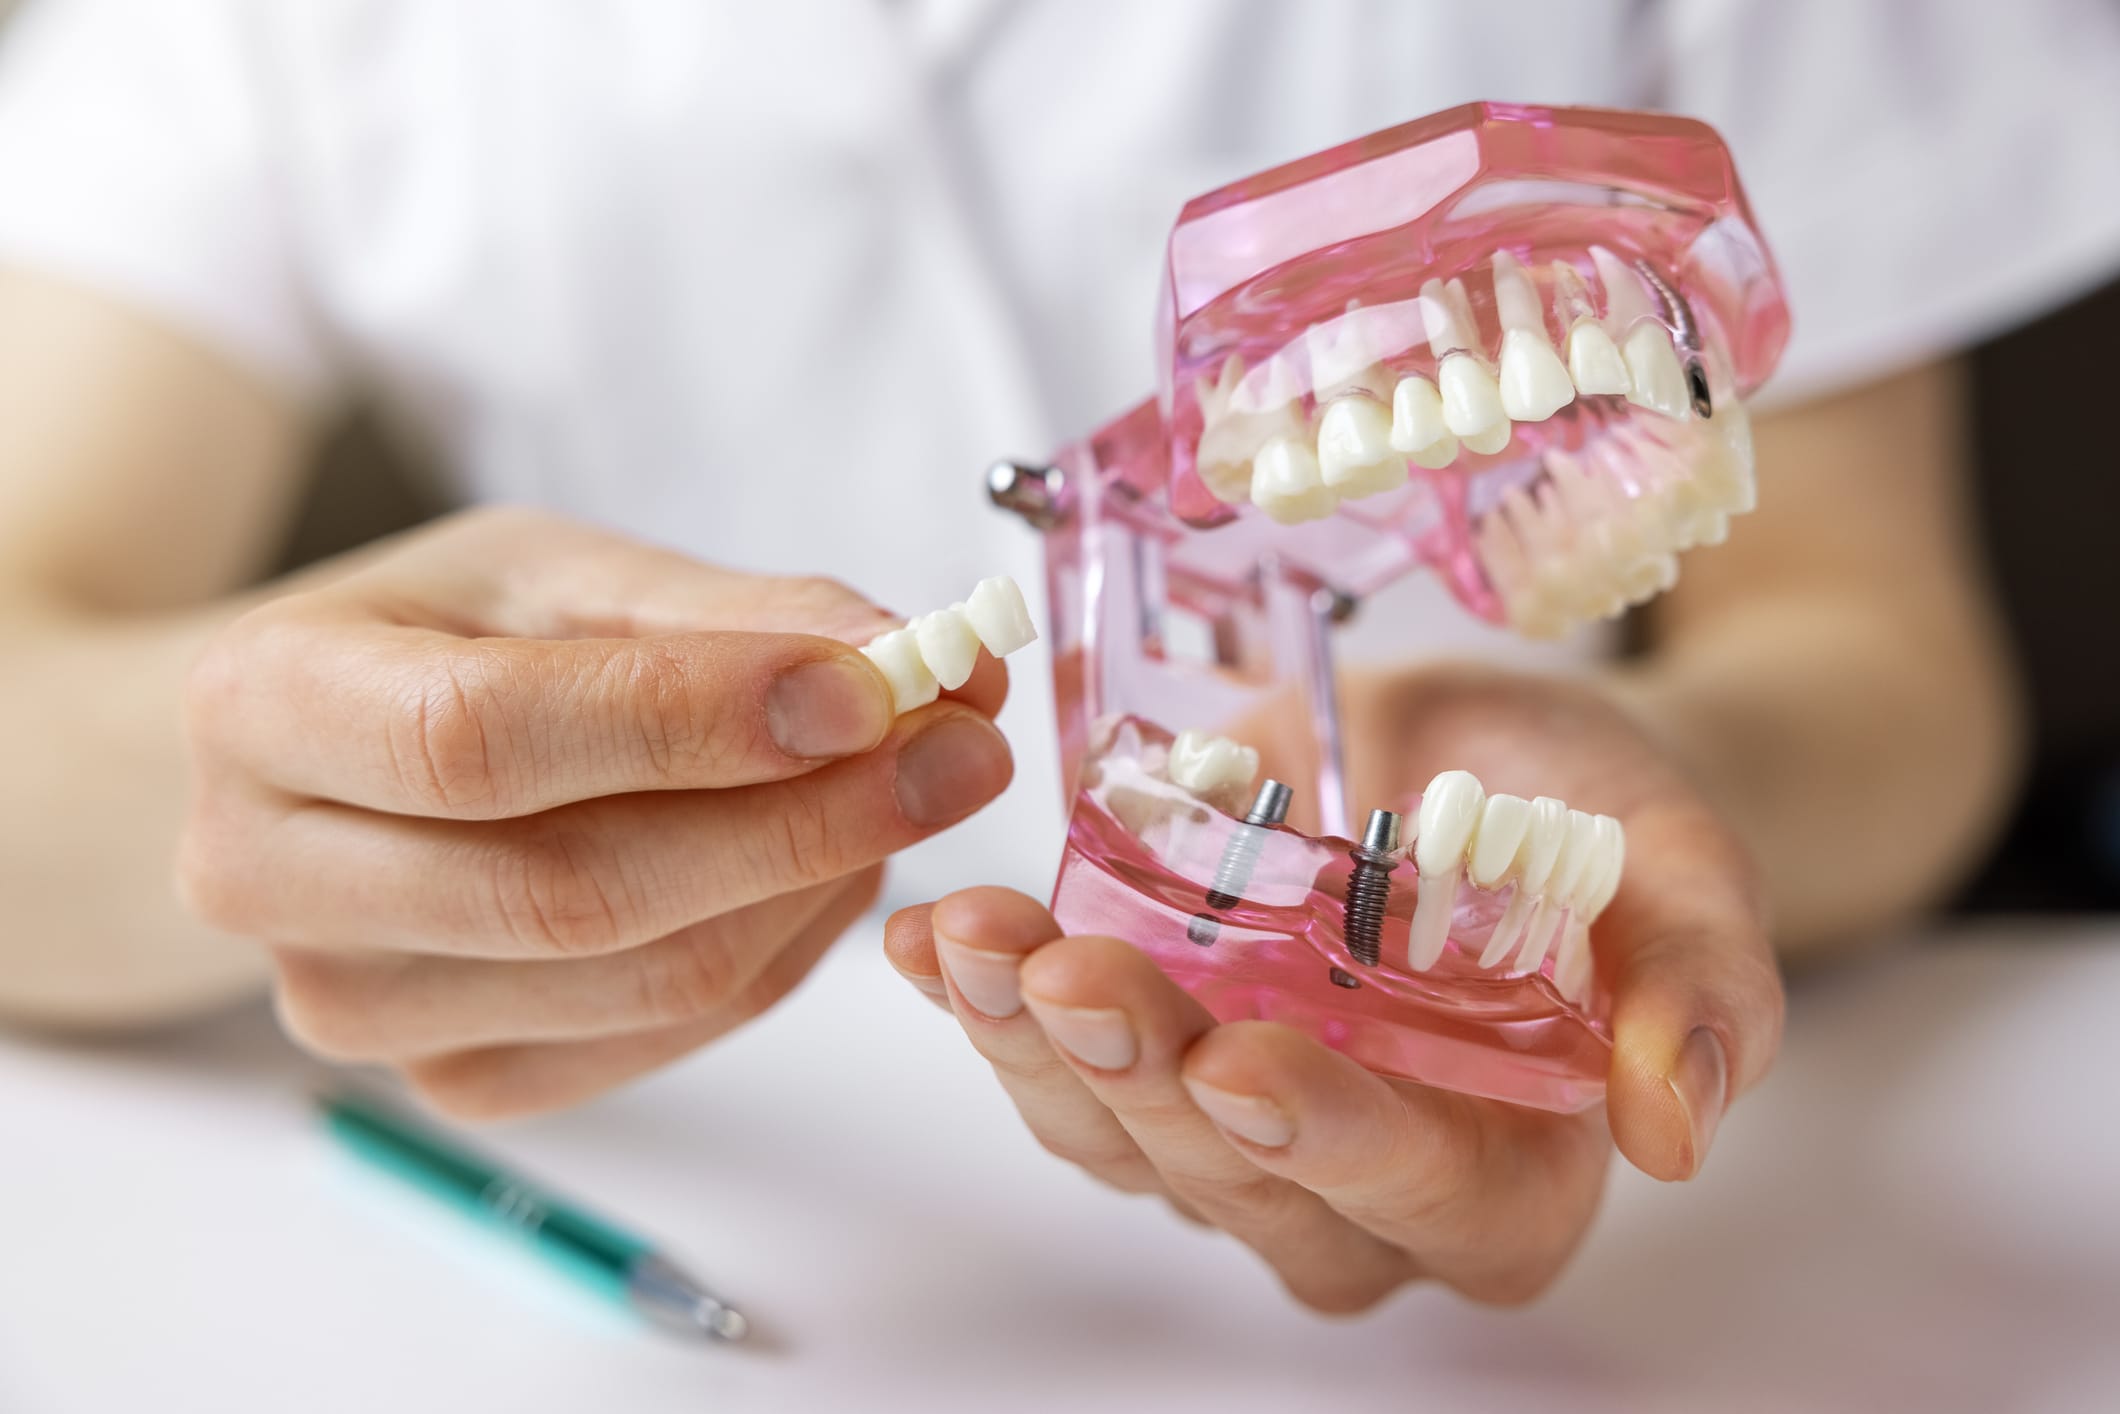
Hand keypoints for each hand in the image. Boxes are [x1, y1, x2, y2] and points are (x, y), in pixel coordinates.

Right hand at [179, 507, 1012, 1115]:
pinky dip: (782, 946)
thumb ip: (730, 616)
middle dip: (808, 819)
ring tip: (911, 786)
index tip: (874, 686)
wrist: (336, 759)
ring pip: (644, 977)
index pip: (482, 737)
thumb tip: (913, 657)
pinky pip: (664, 1036)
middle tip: (968, 746)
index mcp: (265, 705)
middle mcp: (272, 880)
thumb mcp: (563, 575)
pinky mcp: (452, 1082)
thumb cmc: (446, 640)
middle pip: (574, 889)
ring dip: (817, 883)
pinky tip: (829, 864)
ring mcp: (357, 1009)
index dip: (692, 719)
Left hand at [884, 664, 1780, 1309]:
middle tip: (1073, 973)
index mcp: (1508, 1177)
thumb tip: (1679, 1130)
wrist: (1494, 758)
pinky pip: (1053, 1060)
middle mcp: (1358, 1190)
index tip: (1244, 1063)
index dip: (1331, 1142)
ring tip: (976, 940)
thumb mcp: (1681, 868)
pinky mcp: (1148, 1061)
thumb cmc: (1603, 821)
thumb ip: (1703, 989)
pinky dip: (984, 999)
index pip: (1424, 1196)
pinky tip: (936, 937)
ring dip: (1032, 1044)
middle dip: (1144, 1078)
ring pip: (1119, 1136)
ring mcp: (1235, 1135)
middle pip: (1238, 1179)